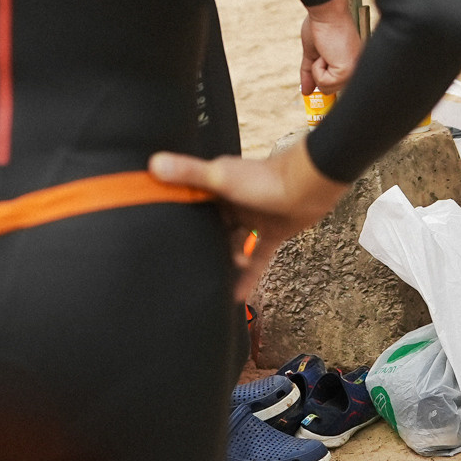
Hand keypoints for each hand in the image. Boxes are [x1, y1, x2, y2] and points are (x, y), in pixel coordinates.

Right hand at [151, 138, 349, 298]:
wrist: (308, 185)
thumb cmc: (263, 178)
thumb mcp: (219, 177)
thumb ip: (188, 173)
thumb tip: (152, 163)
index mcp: (217, 187)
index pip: (191, 204)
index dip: (178, 220)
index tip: (161, 238)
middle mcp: (233, 203)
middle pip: (212, 228)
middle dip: (201, 247)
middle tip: (185, 271)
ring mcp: (253, 218)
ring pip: (233, 245)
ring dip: (225, 263)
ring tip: (208, 285)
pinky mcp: (271, 233)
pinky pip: (256, 257)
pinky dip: (248, 275)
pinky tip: (236, 297)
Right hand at [300, 0, 361, 93]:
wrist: (326, 11)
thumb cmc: (321, 26)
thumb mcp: (313, 53)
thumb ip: (310, 73)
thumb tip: (305, 91)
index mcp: (353, 63)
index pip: (338, 84)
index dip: (326, 82)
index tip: (320, 76)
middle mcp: (357, 69)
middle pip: (330, 89)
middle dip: (319, 71)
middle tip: (324, 52)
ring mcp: (354, 71)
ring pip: (326, 88)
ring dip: (317, 69)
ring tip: (325, 50)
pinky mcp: (347, 72)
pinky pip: (324, 83)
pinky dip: (317, 69)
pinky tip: (325, 52)